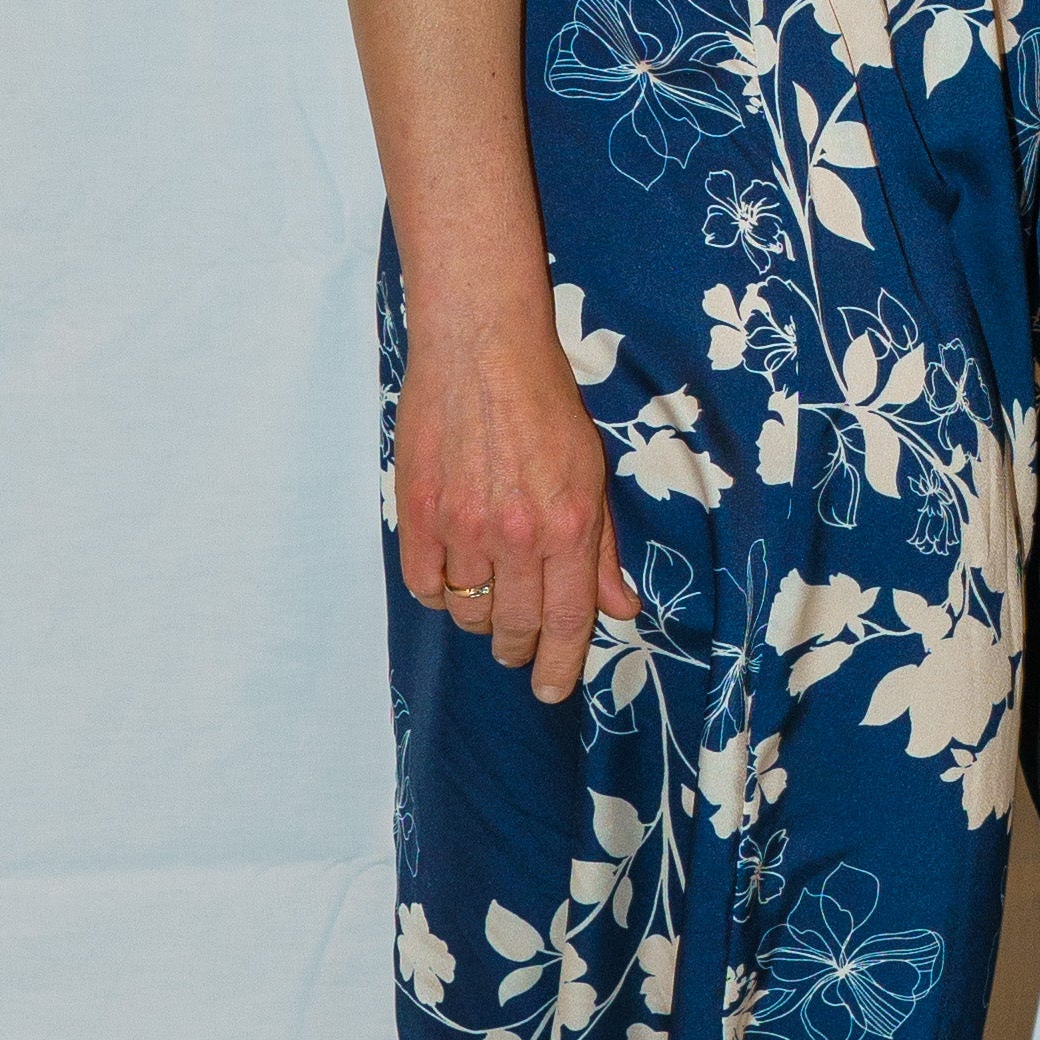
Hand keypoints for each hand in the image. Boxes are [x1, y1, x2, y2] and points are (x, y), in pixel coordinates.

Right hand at [393, 303, 638, 706]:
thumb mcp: (592, 473)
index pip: (569, 622)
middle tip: (518, 644)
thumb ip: (601, 549)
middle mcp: (517, 536)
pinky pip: (426, 585)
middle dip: (518, 647)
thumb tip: (620, 610)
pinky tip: (452, 574)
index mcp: (569, 527)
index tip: (551, 690)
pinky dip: (439, 591)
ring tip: (487, 595)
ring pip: (467, 612)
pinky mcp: (419, 514)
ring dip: (480, 617)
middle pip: (513, 627)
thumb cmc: (545, 402)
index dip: (560, 666)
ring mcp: (462, 528)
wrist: (481, 348)